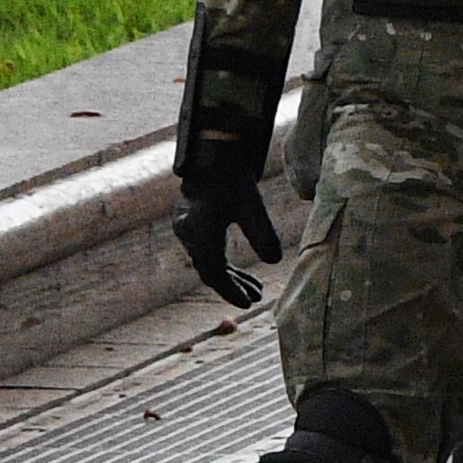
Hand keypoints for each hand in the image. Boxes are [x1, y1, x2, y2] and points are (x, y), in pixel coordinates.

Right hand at [175, 148, 285, 306]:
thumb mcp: (252, 205)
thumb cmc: (233, 180)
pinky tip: (244, 277)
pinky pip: (207, 255)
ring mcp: (186, 232)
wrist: (212, 159)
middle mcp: (187, 234)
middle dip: (232, 287)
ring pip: (209, 264)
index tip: (249, 303)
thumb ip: (263, 232)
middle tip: (255, 299)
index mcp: (199, 229)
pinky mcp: (191, 230)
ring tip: (255, 292)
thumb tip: (275, 261)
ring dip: (231, 279)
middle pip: (210, 270)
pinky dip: (225, 267)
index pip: (214, 270)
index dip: (231, 290)